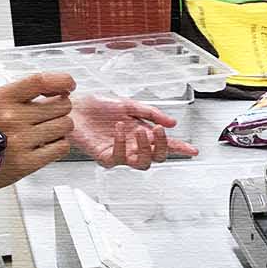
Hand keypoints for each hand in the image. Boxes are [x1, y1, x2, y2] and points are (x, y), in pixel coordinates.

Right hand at [0, 73, 76, 192]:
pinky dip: (58, 145)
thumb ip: (26, 94)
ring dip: (60, 129)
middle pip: (61, 105)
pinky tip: (44, 145)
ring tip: (44, 132)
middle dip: (60, 110)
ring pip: (65, 126)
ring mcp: (20, 141)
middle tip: (49, 116)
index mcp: (1, 99)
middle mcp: (11, 118)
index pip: (40, 81)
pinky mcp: (27, 162)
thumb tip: (62, 89)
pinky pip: (62, 147)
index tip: (69, 85)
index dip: (61, 81)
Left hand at [68, 95, 197, 169]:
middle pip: (156, 158)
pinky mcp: (105, 157)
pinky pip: (118, 158)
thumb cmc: (97, 106)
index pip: (164, 144)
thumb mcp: (129, 104)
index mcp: (141, 133)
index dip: (179, 148)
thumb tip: (173, 122)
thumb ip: (151, 113)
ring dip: (144, 147)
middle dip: (162, 146)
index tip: (192, 150)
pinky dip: (122, 143)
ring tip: (140, 130)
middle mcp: (133, 146)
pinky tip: (119, 130)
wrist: (74, 107)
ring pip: (142, 163)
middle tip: (159, 131)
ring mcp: (120, 153)